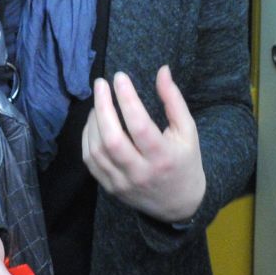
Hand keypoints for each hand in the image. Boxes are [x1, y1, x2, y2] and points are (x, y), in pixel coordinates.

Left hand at [81, 66, 206, 224]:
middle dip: (102, 107)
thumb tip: (162, 70)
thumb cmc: (185, 161)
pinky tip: (93, 122)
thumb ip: (174, 100)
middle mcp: (141, 173)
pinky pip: (90, 162)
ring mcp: (122, 183)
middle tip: (100, 83)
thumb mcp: (188, 130)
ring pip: (97, 150)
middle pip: (112, 140)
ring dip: (93, 121)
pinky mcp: (110, 188)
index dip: (127, 98)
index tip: (120, 77)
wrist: (179, 204)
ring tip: (99, 100)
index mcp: (163, 157)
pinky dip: (87, 138)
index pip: (140, 125)